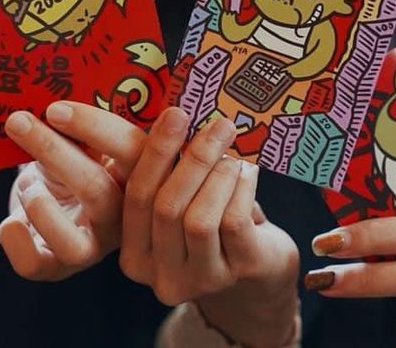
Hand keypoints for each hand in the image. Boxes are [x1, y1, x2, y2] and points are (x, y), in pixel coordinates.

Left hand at [0, 101, 144, 280]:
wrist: (54, 202)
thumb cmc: (71, 161)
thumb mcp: (80, 140)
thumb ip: (76, 125)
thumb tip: (49, 93)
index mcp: (136, 174)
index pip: (132, 150)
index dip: (96, 128)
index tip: (56, 108)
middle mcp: (121, 216)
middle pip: (99, 192)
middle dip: (54, 153)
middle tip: (19, 121)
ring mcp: (91, 245)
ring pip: (74, 244)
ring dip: (40, 207)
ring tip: (27, 184)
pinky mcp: (58, 265)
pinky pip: (38, 265)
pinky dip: (17, 242)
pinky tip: (9, 222)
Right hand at [121, 108, 298, 346]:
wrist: (259, 268)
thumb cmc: (211, 222)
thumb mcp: (179, 202)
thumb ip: (164, 172)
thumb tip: (170, 118)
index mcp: (135, 254)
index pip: (136, 197)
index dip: (155, 154)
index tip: (175, 114)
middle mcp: (161, 275)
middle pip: (167, 208)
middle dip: (193, 159)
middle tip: (218, 125)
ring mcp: (200, 281)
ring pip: (199, 219)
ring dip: (218, 176)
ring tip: (233, 156)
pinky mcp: (238, 274)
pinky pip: (233, 224)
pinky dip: (242, 190)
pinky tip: (248, 174)